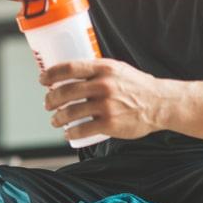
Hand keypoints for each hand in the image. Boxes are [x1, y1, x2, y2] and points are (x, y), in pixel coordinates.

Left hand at [40, 59, 168, 140]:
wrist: (160, 103)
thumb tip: (71, 72)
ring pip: (71, 112)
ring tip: (55, 120)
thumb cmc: (137, 86)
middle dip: (51, 99)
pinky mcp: (110, 124)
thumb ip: (96, 70)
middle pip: (66, 91)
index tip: (42, 80)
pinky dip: (71, 133)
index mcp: (103, 68)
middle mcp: (103, 85)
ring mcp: (106, 105)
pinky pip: (83, 130)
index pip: (70, 68)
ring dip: (57, 118)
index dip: (51, 74)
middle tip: (47, 103)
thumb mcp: (117, 69)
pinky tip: (68, 134)